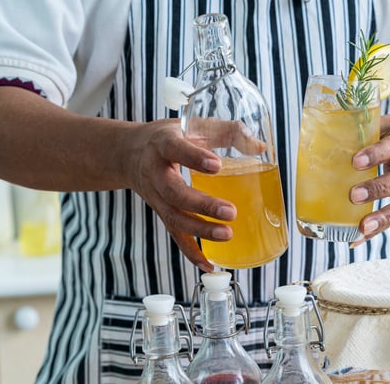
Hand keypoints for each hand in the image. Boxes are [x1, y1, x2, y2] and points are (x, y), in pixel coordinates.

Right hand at [124, 118, 262, 271]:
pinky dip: (191, 251)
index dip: (194, 158)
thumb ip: (228, 131)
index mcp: (164, 144)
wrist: (129, 153)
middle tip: (231, 212)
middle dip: (202, 204)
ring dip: (200, 230)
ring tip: (227, 235)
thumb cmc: (170, 136)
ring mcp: (156, 196)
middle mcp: (155, 172)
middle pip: (174, 192)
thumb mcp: (194, 124)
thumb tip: (261, 147)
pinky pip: (174, 234)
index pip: (176, 149)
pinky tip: (209, 264)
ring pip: (174, 217)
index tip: (216, 165)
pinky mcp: (161, 212)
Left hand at [349, 112, 389, 244]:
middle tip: (354, 195)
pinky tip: (359, 237)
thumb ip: (365, 132)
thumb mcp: (387, 125)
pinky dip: (380, 229)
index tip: (356, 161)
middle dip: (380, 188)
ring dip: (385, 217)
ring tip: (362, 227)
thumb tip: (327, 137)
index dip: (379, 153)